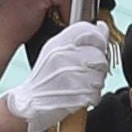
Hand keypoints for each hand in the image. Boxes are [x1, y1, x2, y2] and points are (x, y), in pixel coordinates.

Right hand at [0, 17, 116, 131]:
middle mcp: (64, 57)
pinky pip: (96, 93)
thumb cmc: (43, 78)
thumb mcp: (54, 50)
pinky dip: (91, 97)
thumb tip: (102, 27)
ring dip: (95, 82)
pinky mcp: (77, 95)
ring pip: (100, 76)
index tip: (95, 47)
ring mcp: (71, 77)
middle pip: (100, 56)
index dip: (99, 40)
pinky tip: (79, 95)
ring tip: (80, 84)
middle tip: (86, 71)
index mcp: (58, 43)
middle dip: (97, 66)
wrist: (29, 103)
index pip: (91, 32)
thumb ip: (79, 37)